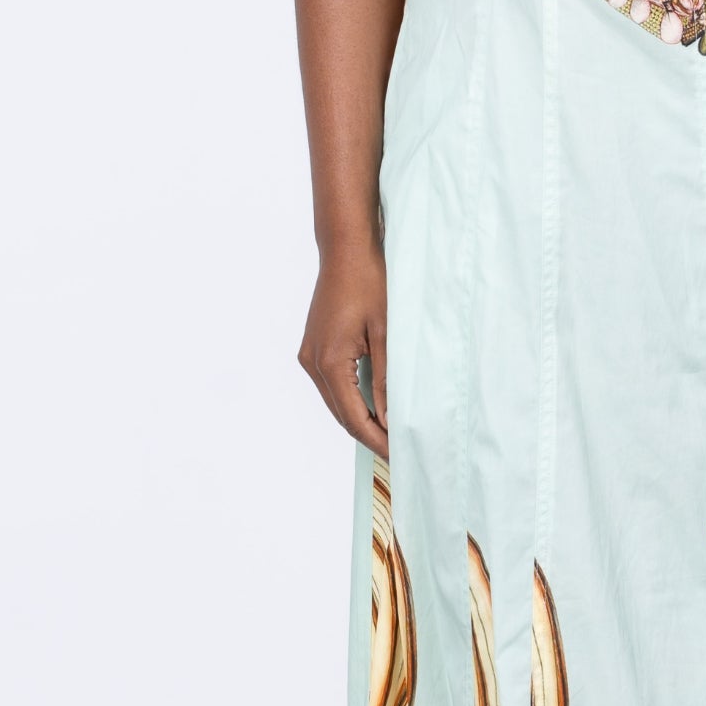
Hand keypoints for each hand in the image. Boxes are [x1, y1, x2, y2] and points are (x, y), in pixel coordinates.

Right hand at [299, 239, 388, 458]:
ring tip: (388, 432)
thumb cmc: (370, 284)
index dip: (376, 439)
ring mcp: (309, 355)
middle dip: (368, 434)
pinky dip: (350, 399)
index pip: (353, 417)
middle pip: (341, 414)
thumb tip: (390, 418)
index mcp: (330, 362)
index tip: (397, 454)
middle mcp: (312, 362)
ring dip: (359, 418)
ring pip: (335, 401)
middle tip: (396, 450)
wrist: (346, 251)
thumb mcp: (387, 334)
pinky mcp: (312, 347)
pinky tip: (372, 406)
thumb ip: (387, 379)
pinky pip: (331, 384)